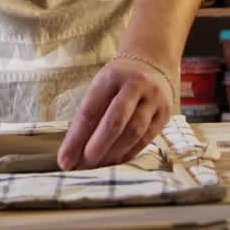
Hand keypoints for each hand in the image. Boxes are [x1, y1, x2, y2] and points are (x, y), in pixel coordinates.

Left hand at [57, 56, 172, 170]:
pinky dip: (129, 153)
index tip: (64, 160)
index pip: (89, 110)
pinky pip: (146, 138)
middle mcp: (135, 85)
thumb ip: (90, 114)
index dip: (75, 138)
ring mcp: (153, 99)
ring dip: (113, 154)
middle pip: (114, 121)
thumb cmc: (118, 80)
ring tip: (98, 167)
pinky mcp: (164, 113)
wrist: (152, 63)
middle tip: (82, 166)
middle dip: (96, 147)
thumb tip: (73, 151)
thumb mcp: (101, 86)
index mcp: (111, 76)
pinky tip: (116, 162)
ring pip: (133, 132)